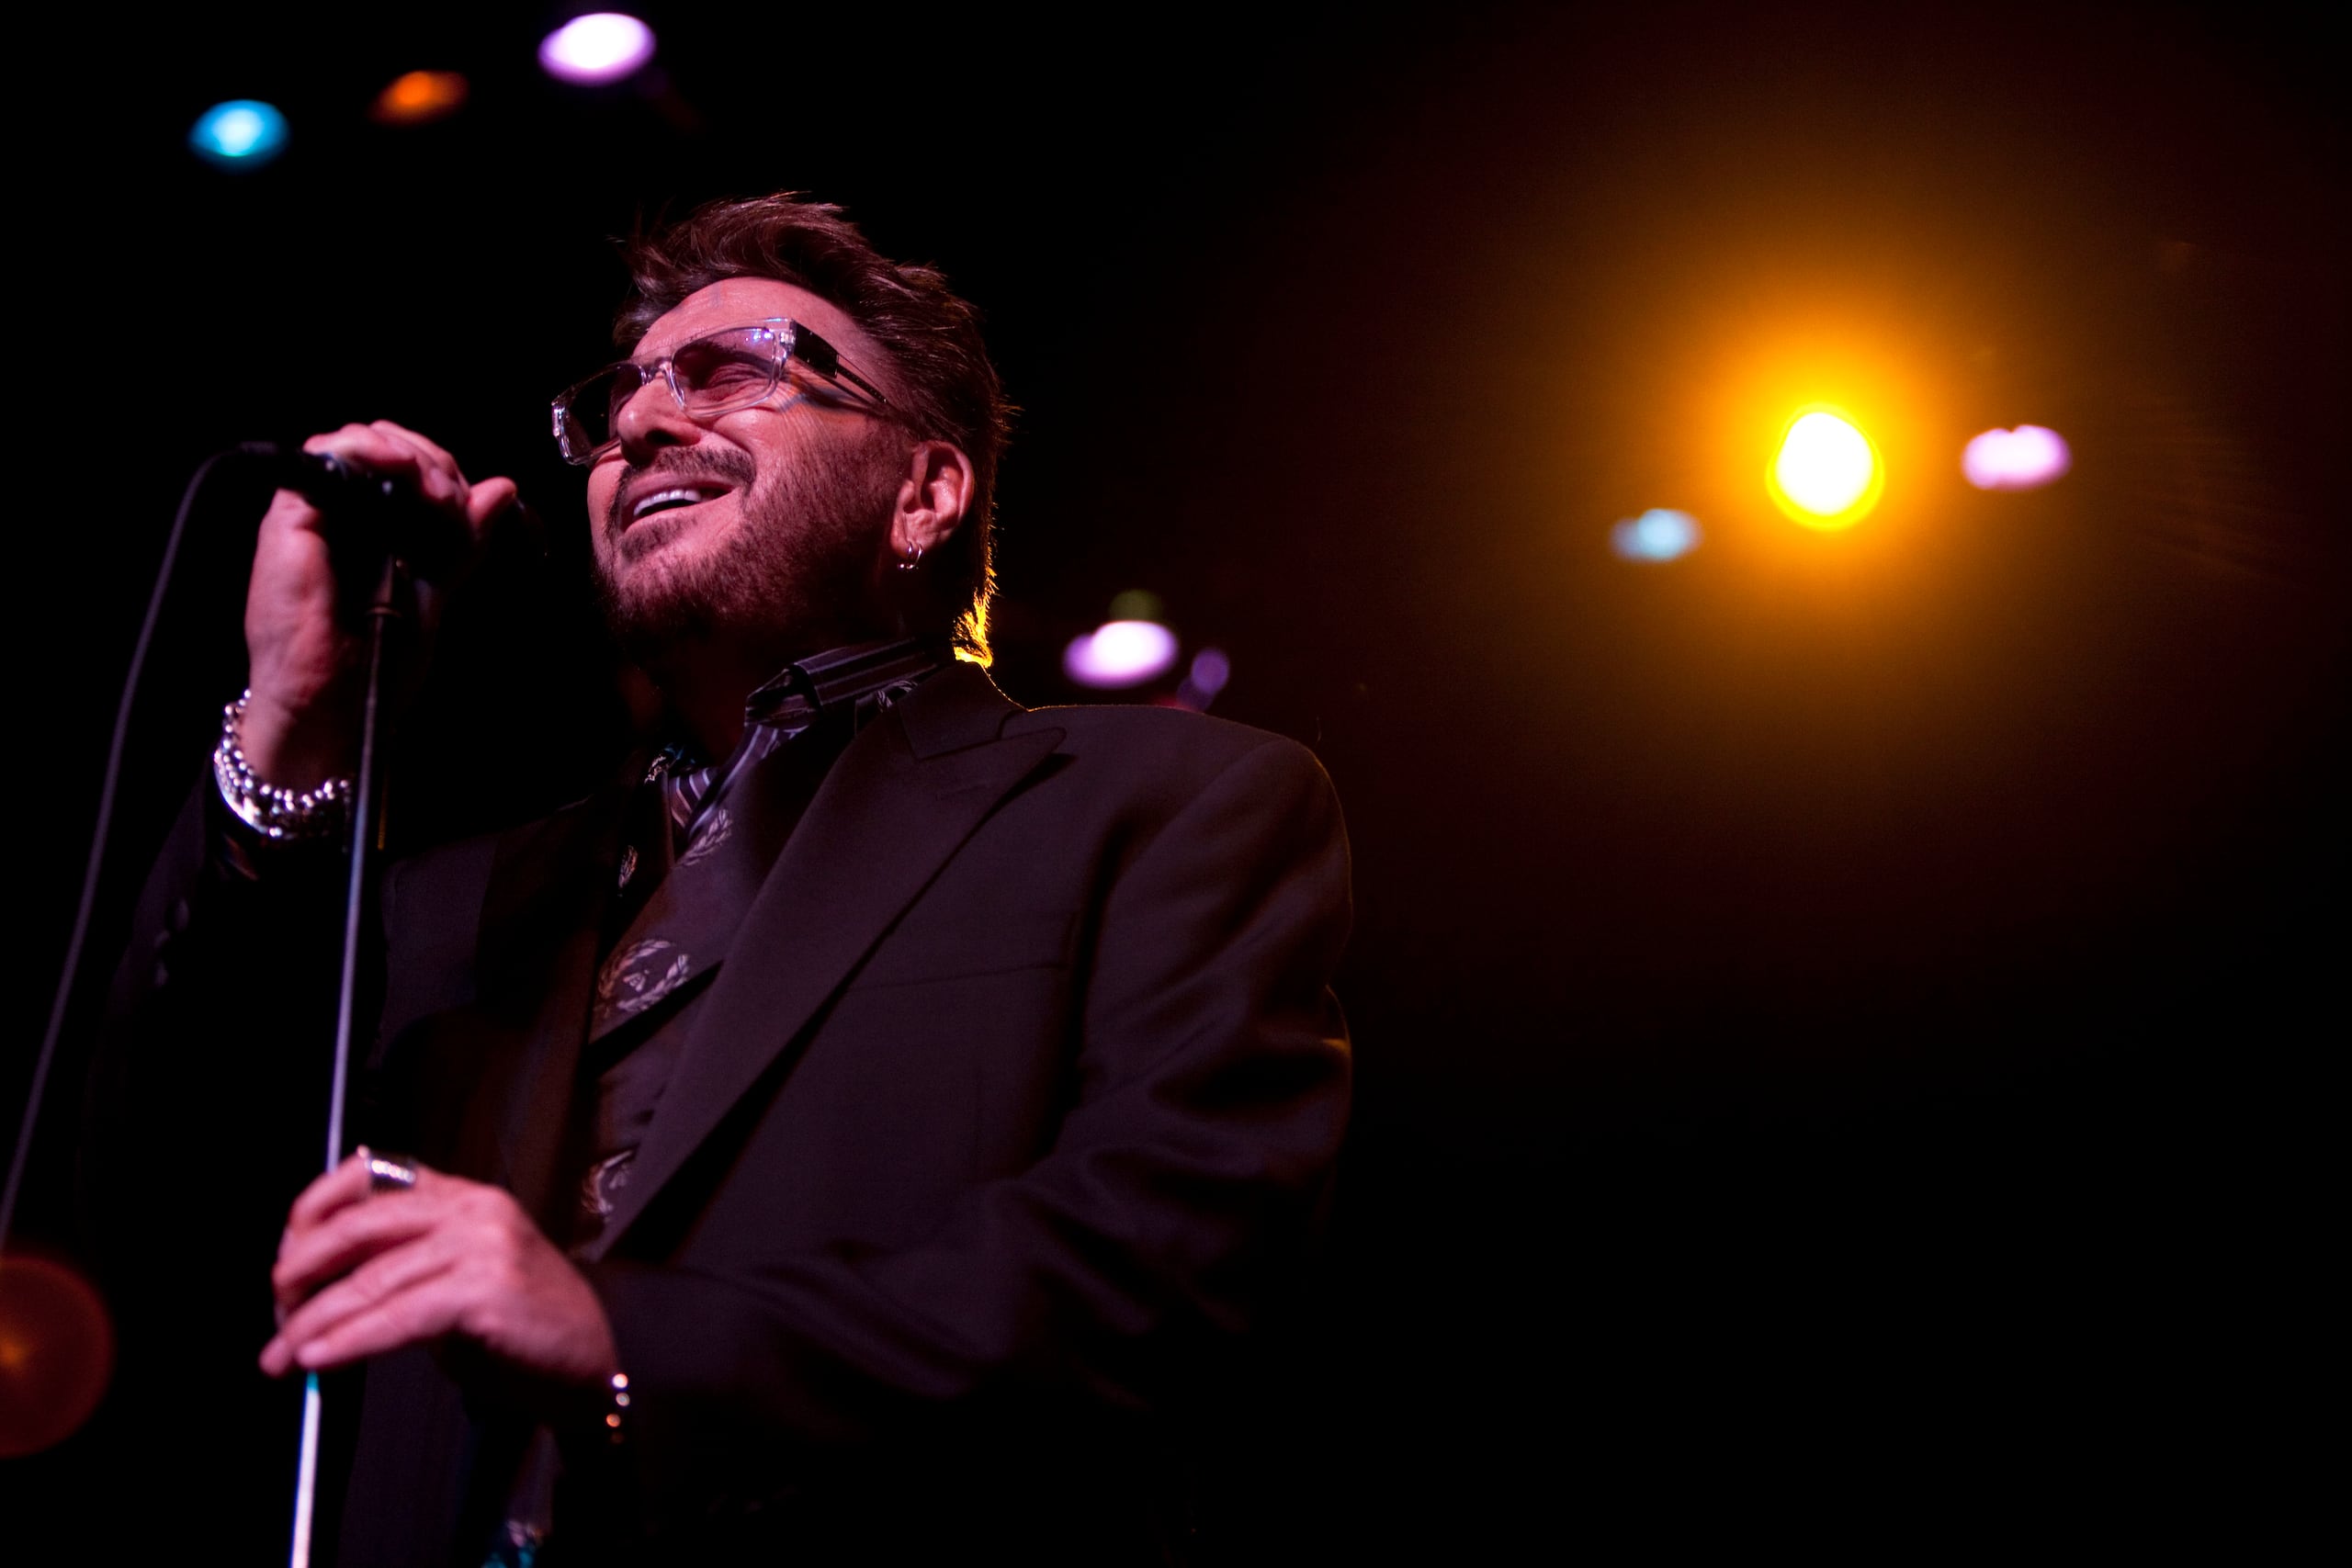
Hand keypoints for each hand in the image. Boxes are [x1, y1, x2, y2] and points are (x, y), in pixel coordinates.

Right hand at [241, 422, 517, 788]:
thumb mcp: (434, 588)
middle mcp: (336, 515)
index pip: (403, 465)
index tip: (468, 499)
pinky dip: (367, 450)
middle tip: (451, 497)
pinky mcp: (289, 521)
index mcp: (368, 527)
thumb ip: (461, 539)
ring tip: (434, 491)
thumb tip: (502, 488)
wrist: (333, 705)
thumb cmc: (375, 661)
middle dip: (429, 458)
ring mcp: (310, 515)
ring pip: (354, 442)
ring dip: (405, 453)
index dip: (440, 468)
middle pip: (382, 446)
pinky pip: (324, 457)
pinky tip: (400, 469)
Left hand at [260, 1151, 616, 1394]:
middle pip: (358, 1226)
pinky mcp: (487, 1288)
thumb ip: (400, 1267)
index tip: (284, 1263)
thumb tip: (314, 1292)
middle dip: (300, 1273)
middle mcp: (472, 1208)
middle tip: (276, 1314)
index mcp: (462, 1194)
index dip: (311, 1215)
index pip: (368, 1179)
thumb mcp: (455, 1277)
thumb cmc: (522, 1324)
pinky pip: (398, 1316)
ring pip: (370, 1279)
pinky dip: (349, 1340)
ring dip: (312, 1323)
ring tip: (281, 1355)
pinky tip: (319, 1359)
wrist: (595, 1359)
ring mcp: (483, 1244)